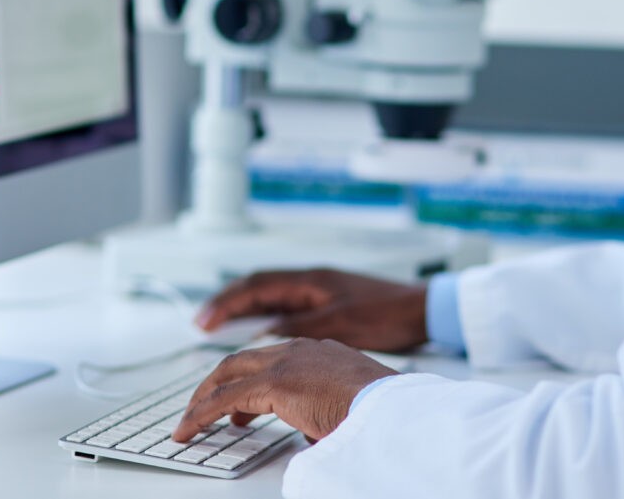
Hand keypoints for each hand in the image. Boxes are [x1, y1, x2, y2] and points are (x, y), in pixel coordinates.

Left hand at [172, 338, 397, 442]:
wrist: (391, 404)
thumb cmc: (381, 407)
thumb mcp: (348, 406)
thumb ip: (324, 412)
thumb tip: (312, 430)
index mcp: (318, 351)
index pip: (270, 359)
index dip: (248, 379)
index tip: (237, 404)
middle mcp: (298, 349)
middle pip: (241, 361)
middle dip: (216, 384)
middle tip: (201, 407)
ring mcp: (284, 361)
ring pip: (227, 375)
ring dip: (203, 399)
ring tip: (190, 422)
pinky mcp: (273, 382)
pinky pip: (224, 400)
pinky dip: (201, 415)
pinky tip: (189, 430)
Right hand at [196, 268, 428, 352]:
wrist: (423, 310)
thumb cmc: (387, 313)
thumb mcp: (339, 323)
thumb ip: (298, 328)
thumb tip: (260, 337)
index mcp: (309, 281)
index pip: (255, 287)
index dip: (225, 303)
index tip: (203, 321)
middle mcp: (309, 283)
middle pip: (256, 290)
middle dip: (226, 307)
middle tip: (200, 326)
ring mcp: (318, 294)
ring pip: (269, 301)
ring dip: (244, 316)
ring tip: (221, 337)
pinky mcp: (327, 307)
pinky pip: (285, 312)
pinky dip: (266, 324)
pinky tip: (260, 343)